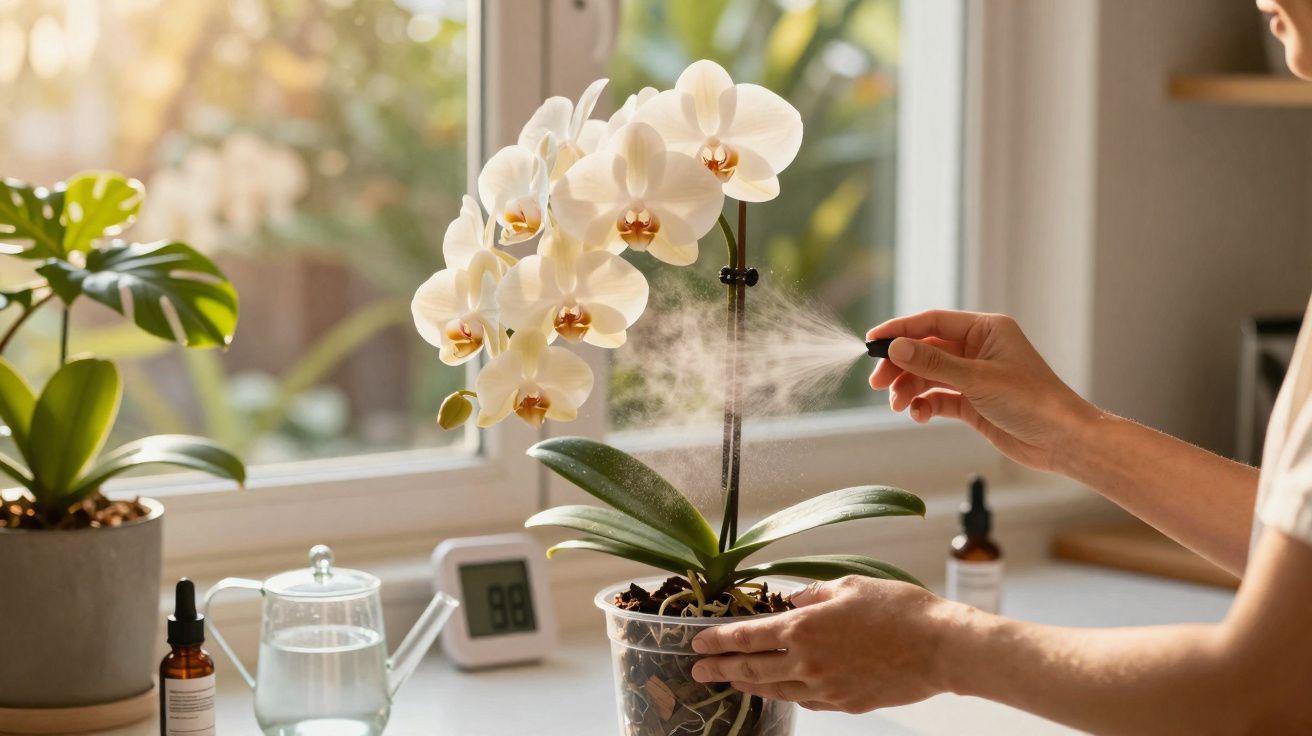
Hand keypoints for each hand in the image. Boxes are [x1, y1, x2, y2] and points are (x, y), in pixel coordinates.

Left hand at [689, 576, 952, 713]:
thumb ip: (812, 595)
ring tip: (733, 682)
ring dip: (750, 686)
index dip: (718, 641)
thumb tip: (791, 602)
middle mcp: (808, 664)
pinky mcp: (846, 703)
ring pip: (777, 690)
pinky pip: (807, 701)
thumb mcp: (849, 586)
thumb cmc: (899, 610)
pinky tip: (782, 691)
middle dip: (721, 670)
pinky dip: (789, 694)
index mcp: (804, 629)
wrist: (940, 648)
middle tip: (698, 673)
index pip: (747, 637)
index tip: (698, 644)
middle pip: (752, 669)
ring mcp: (826, 689)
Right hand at [867, 309, 1098, 472]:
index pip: (932, 322)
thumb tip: (896, 347)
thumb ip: (933, 364)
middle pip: (925, 350)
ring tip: (898, 406)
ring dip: (910, 389)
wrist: (1062, 441)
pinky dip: (925, 405)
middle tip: (877, 383)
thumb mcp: (978, 380)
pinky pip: (938, 398)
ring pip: (928, 376)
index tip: (872, 343)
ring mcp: (974, 376)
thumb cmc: (1033, 402)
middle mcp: (978, 349)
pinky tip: (919, 415)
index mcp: (986, 330)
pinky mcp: (973, 402)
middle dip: (900, 366)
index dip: (900, 331)